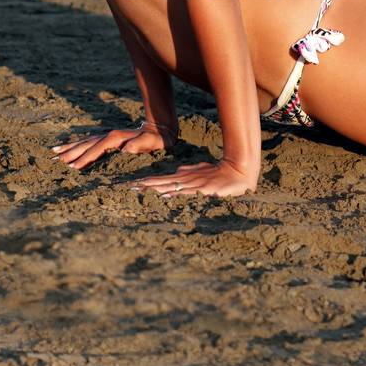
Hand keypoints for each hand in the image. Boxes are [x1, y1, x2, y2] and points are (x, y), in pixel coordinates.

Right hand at [50, 121, 173, 170]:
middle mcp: (109, 136)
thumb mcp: (152, 142)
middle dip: (70, 152)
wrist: (160, 128)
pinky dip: (77, 145)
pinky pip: (89, 143)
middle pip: (86, 144)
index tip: (73, 166)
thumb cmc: (157, 139)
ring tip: (54, 153)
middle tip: (54, 160)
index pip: (97, 149)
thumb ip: (140, 144)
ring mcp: (108, 137)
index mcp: (116, 139)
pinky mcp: (108, 139)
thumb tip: (127, 148)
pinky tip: (69, 149)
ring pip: (84, 142)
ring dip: (70, 148)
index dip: (85, 158)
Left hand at [130, 160, 257, 197]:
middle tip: (126, 187)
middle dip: (143, 185)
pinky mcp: (203, 189)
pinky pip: (186, 192)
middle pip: (160, 183)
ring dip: (154, 189)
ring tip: (138, 190)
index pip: (160, 180)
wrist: (239, 171)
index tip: (130, 185)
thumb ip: (189, 171)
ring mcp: (193, 184)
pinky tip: (164, 194)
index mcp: (184, 177)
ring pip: (169, 186)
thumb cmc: (221, 172)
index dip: (145, 182)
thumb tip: (177, 173)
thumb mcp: (202, 171)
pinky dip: (174, 193)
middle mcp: (185, 180)